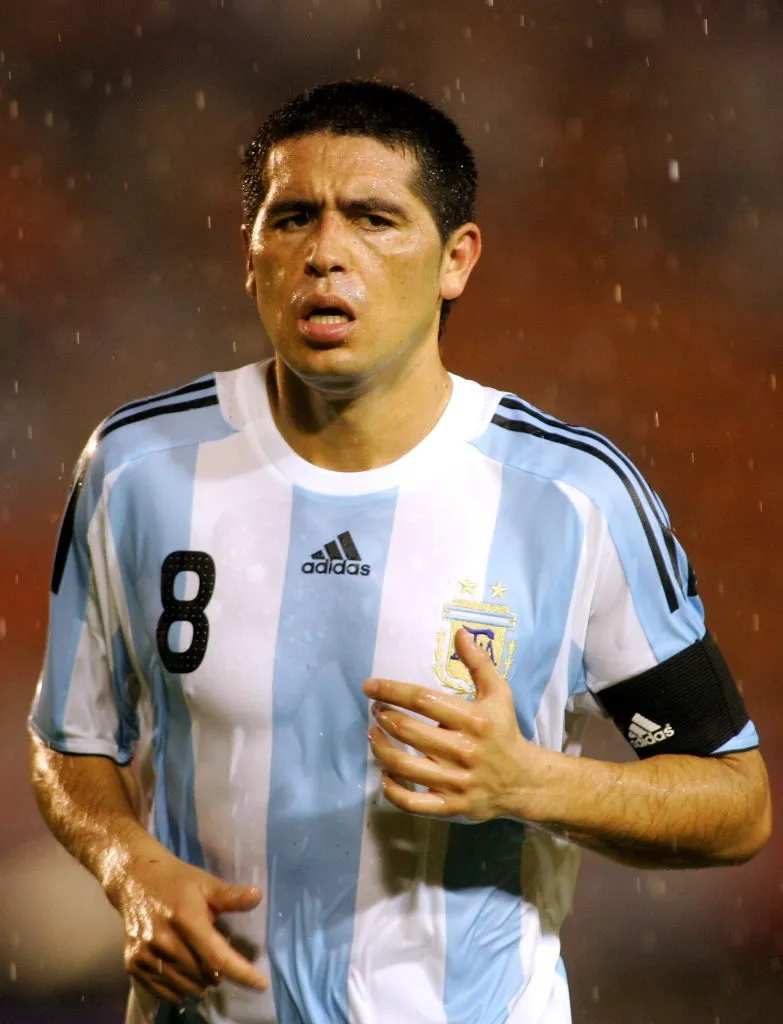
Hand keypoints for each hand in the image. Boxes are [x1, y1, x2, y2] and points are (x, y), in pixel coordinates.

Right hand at [108, 844, 267, 1002]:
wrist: (134, 880)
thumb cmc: (177, 881)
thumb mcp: (206, 883)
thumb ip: (230, 896)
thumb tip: (258, 895)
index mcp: (186, 918)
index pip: (217, 957)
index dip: (241, 973)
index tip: (262, 984)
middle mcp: (164, 940)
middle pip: (203, 976)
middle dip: (218, 974)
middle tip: (219, 960)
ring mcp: (145, 954)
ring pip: (184, 987)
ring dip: (200, 984)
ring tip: (204, 969)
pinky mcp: (132, 964)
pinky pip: (163, 992)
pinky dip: (179, 990)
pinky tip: (185, 977)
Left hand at [364, 627, 549, 820]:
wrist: (523, 781)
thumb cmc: (505, 732)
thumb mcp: (499, 693)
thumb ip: (479, 663)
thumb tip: (460, 633)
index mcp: (473, 720)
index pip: (423, 700)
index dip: (392, 690)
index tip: (370, 686)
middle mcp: (463, 750)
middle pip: (409, 731)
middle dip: (384, 717)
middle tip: (377, 710)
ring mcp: (455, 781)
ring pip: (404, 766)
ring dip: (381, 749)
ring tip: (373, 735)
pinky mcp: (450, 806)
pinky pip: (412, 802)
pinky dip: (392, 789)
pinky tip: (385, 774)